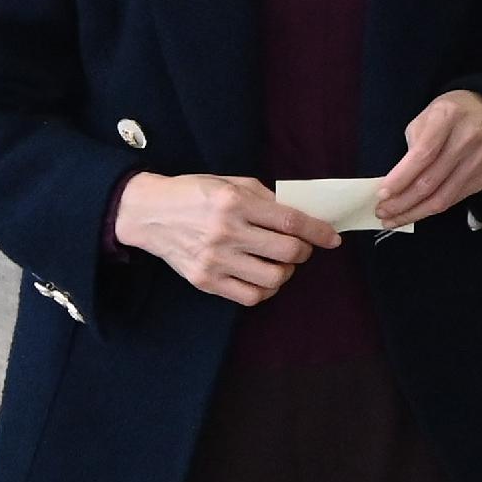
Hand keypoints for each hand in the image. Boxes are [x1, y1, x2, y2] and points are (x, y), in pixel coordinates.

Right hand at [115, 172, 335, 307]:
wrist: (148, 213)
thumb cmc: (194, 194)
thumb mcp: (232, 184)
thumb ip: (267, 199)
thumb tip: (302, 215)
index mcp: (235, 203)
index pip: (290, 221)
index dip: (318, 232)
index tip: (332, 238)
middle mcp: (226, 233)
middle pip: (287, 252)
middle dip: (303, 252)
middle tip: (300, 248)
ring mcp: (214, 260)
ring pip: (273, 278)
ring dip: (285, 272)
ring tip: (279, 263)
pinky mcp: (204, 281)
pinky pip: (250, 296)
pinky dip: (265, 290)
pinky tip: (262, 277)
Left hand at [374, 89, 481, 224]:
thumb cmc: (449, 114)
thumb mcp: (424, 118)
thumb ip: (412, 148)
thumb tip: (395, 184)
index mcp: (448, 117)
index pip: (423, 155)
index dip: (400, 178)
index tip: (382, 194)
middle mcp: (468, 139)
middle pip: (430, 181)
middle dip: (402, 202)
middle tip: (382, 211)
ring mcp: (480, 159)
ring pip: (442, 198)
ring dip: (414, 212)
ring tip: (393, 218)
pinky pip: (455, 199)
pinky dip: (432, 209)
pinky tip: (417, 211)